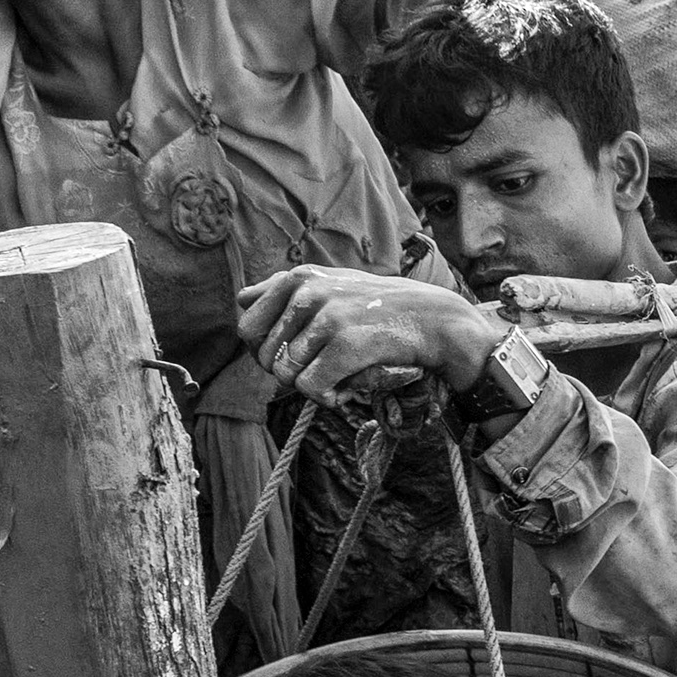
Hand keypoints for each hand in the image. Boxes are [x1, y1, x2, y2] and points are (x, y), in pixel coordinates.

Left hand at [237, 267, 500, 401]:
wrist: (435, 320)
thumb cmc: (381, 307)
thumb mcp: (333, 283)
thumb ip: (286, 289)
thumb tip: (241, 298)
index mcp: (298, 277)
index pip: (246, 326)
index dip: (262, 350)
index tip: (291, 357)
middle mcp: (307, 292)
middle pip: (263, 355)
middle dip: (287, 373)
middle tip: (317, 373)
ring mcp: (326, 317)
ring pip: (285, 375)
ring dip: (311, 388)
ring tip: (338, 380)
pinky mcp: (345, 344)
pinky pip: (310, 388)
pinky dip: (325, 399)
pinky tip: (343, 394)